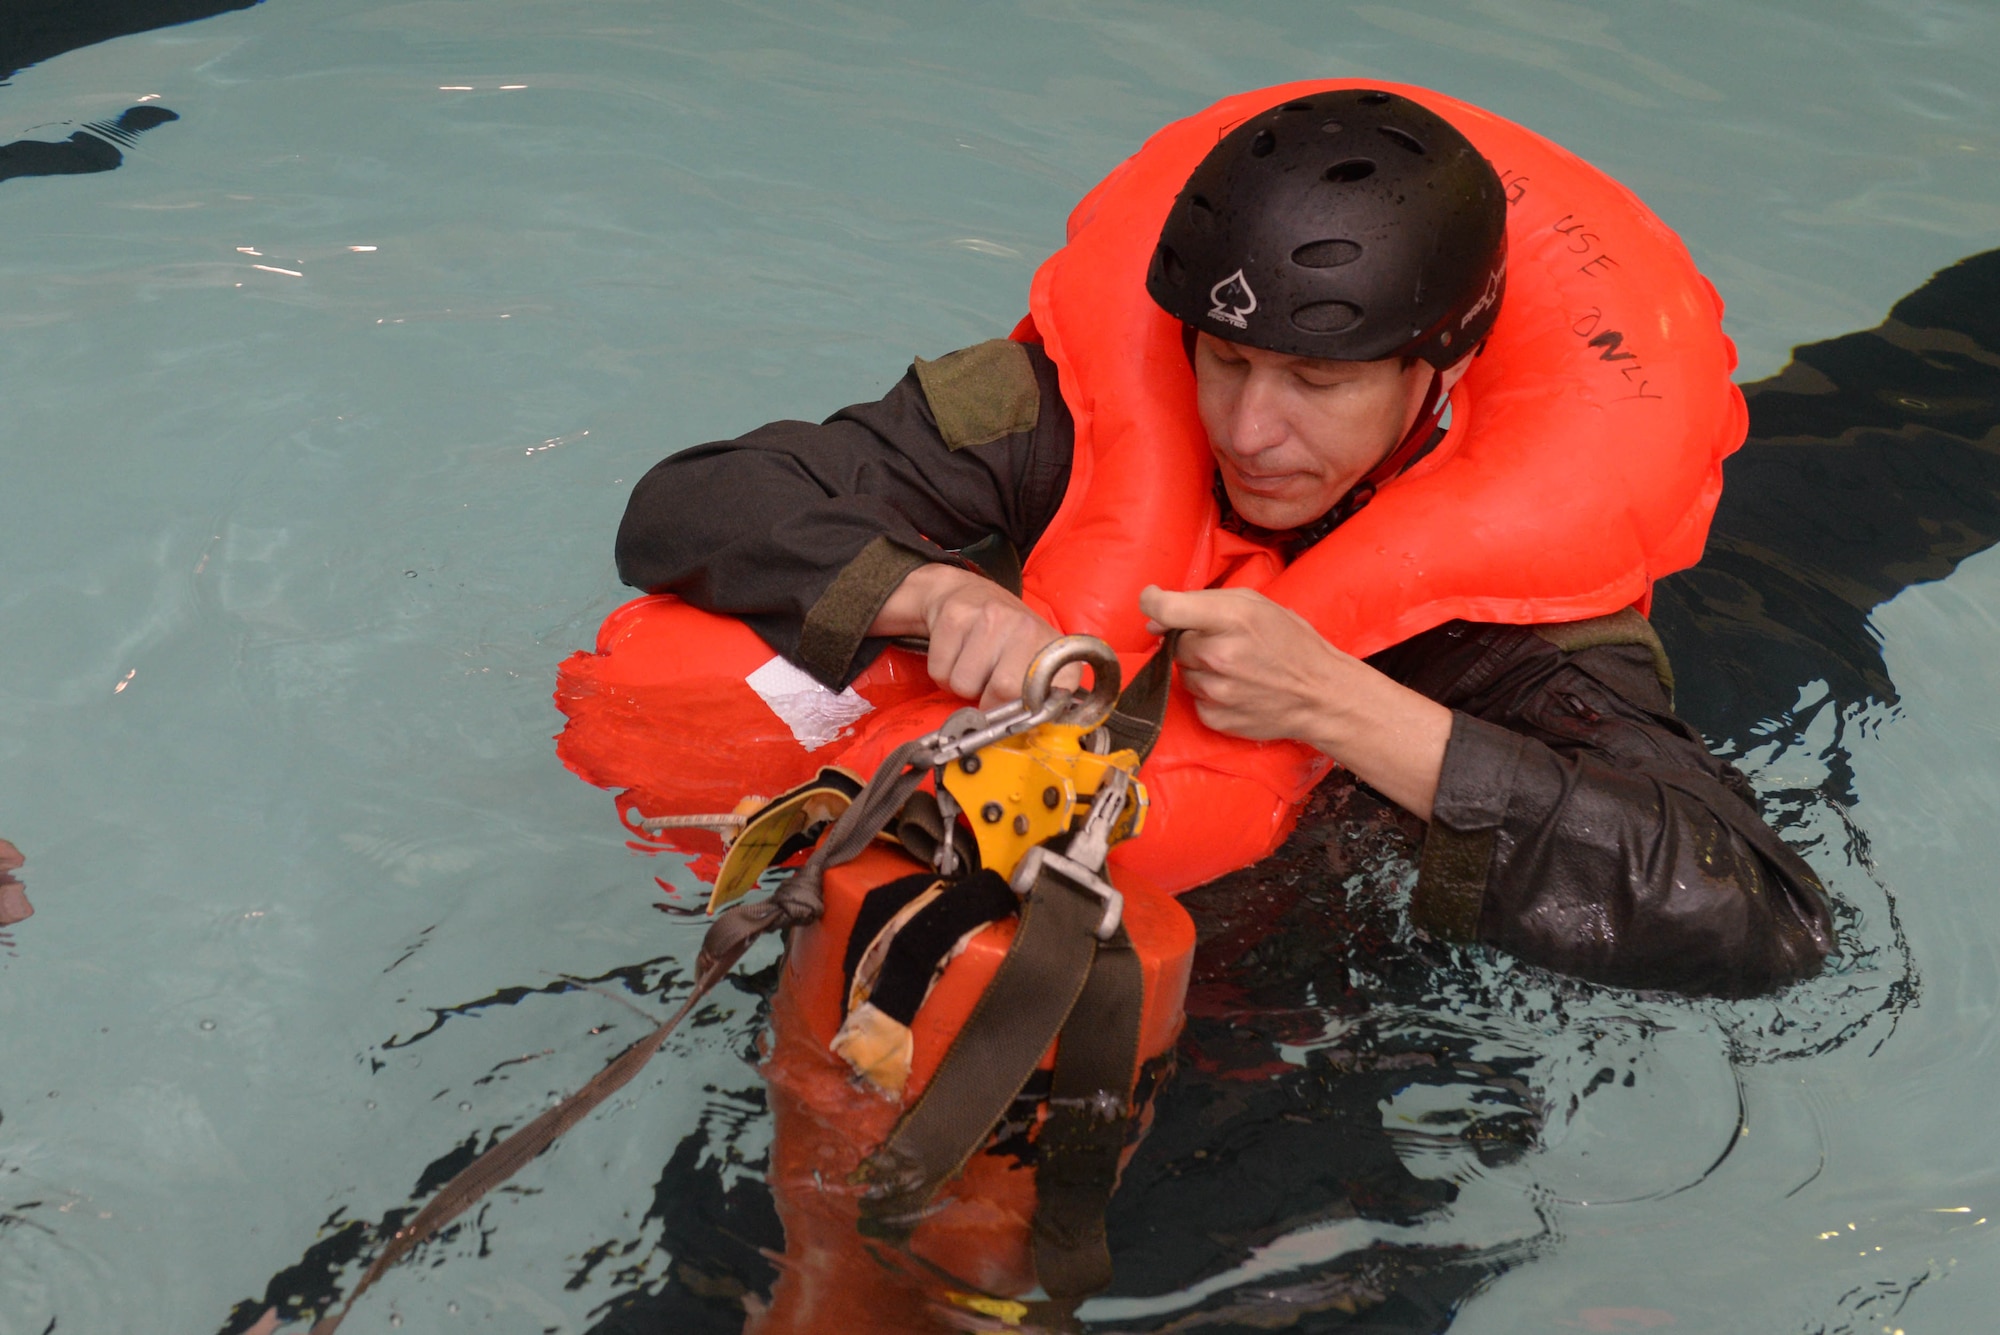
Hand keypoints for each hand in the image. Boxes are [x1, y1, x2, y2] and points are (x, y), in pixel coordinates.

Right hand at [872, 564, 1067, 708]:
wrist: (965, 593)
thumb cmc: (1004, 640)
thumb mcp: (1035, 667)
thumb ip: (1043, 700)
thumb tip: (1039, 736)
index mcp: (1054, 649)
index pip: (1046, 697)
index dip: (1025, 713)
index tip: (1015, 711)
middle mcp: (1028, 627)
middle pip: (1003, 690)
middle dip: (988, 699)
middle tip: (988, 684)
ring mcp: (992, 617)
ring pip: (965, 684)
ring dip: (962, 685)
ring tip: (972, 664)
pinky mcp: (956, 615)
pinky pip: (941, 670)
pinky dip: (942, 671)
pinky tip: (956, 652)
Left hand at [1138, 585, 1450, 818]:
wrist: (1321, 695)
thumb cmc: (1291, 643)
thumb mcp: (1257, 604)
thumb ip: (1205, 602)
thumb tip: (1155, 619)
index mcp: (1232, 618)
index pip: (1167, 608)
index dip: (1152, 601)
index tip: (1153, 600)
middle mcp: (1220, 654)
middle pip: (1175, 641)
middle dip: (1192, 638)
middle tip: (1225, 642)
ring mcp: (1216, 690)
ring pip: (1183, 671)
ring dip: (1200, 667)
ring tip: (1236, 667)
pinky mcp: (1215, 717)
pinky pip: (1194, 698)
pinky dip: (1208, 693)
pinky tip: (1236, 688)